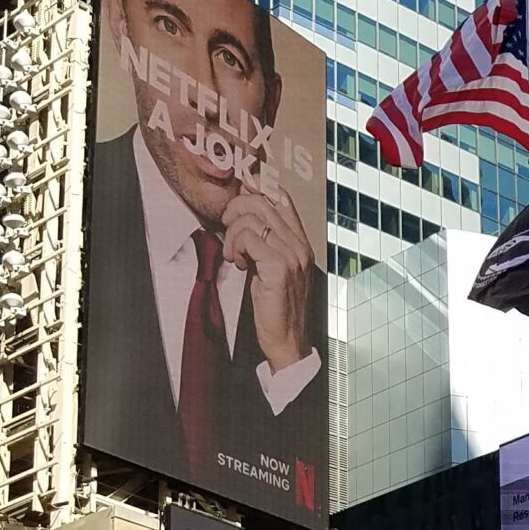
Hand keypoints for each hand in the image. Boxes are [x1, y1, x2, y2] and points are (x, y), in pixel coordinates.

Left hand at [221, 184, 316, 377]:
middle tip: (228, 230)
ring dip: (233, 234)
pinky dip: (236, 248)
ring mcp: (292, 254)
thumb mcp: (271, 267)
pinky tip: (239, 264)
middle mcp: (300, 244)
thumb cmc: (276, 307)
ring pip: (252, 218)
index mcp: (300, 241)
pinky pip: (248, 239)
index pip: (280, 195)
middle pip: (262, 200)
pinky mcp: (280, 267)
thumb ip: (264, 242)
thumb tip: (241, 215)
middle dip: (235, 210)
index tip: (237, 204)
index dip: (255, 189)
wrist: (288, 340)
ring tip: (235, 255)